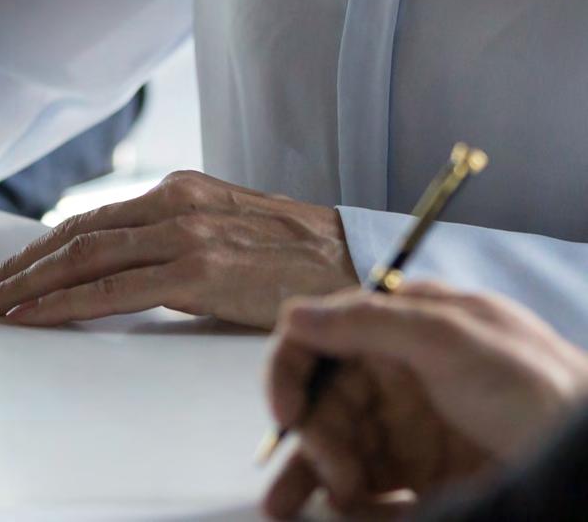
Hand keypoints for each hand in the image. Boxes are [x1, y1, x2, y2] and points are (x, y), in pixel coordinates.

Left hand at [0, 170, 355, 329]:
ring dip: (26, 286)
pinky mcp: (200, 270)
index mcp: (178, 190)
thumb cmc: (294, 260)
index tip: (0, 275)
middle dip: (17, 268)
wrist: (354, 264)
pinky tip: (34, 318)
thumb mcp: (226, 234)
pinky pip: (113, 289)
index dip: (37, 250)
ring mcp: (185, 234)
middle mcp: (174, 203)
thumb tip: (119, 270)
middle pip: (74, 235)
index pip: (88, 220)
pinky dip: (64, 303)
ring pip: (83, 258)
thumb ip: (174, 243)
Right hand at [263, 281, 587, 517]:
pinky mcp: (422, 482)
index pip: (320, 337)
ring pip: (337, 451)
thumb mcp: (450, 336)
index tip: (285, 415)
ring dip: (313, 478)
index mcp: (397, 327)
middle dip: (310, 439)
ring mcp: (408, 431)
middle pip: (323, 402)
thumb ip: (369, 322)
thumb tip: (293, 313)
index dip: (291, 369)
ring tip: (288, 513)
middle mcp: (394, 376)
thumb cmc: (529, 383)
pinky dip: (352, 508)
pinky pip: (369, 495)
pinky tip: (350, 517)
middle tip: (331, 478)